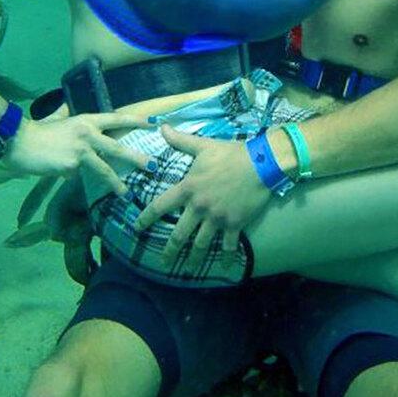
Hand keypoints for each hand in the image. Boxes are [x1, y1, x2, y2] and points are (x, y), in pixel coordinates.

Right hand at [5, 113, 151, 195]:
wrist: (20, 142)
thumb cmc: (38, 130)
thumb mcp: (56, 117)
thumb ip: (66, 113)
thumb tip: (68, 106)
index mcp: (86, 120)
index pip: (116, 118)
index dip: (135, 120)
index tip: (154, 122)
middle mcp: (88, 134)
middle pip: (117, 148)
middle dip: (137, 158)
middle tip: (153, 166)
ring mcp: (81, 151)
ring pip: (103, 168)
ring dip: (116, 182)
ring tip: (126, 193)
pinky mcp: (71, 167)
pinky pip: (77, 175)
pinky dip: (72, 176)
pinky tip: (59, 171)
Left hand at [134, 124, 270, 269]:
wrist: (261, 163)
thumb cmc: (230, 154)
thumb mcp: (203, 145)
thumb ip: (180, 140)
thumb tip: (161, 126)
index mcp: (188, 188)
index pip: (160, 206)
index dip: (146, 218)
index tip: (136, 227)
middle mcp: (199, 207)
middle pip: (179, 234)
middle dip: (169, 250)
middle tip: (163, 261)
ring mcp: (217, 218)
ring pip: (201, 244)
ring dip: (193, 259)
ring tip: (187, 270)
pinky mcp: (234, 224)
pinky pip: (229, 246)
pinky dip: (226, 257)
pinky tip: (224, 267)